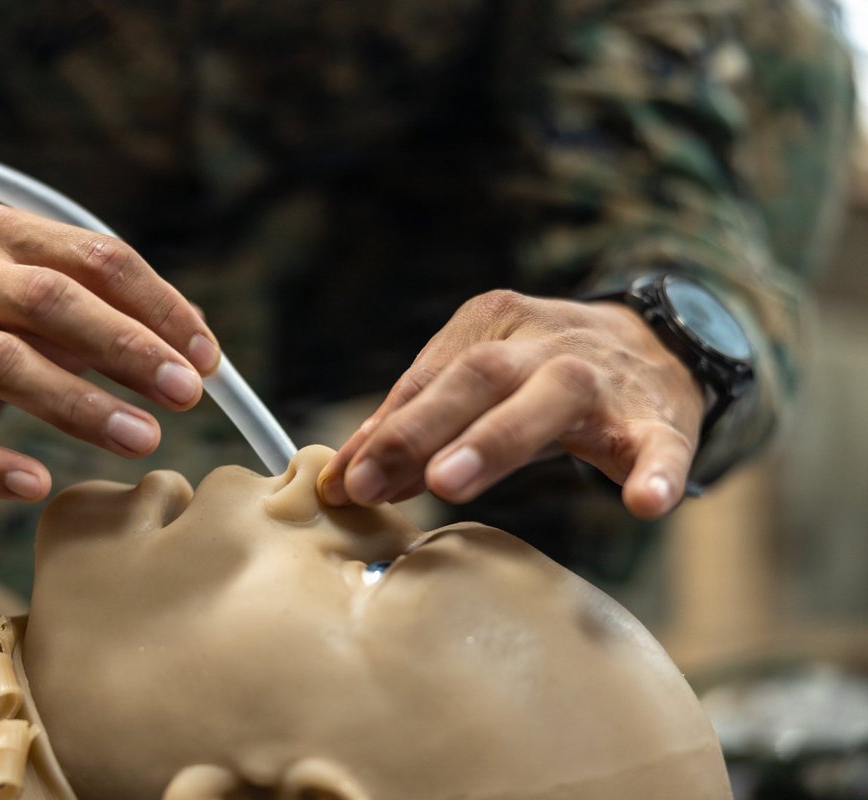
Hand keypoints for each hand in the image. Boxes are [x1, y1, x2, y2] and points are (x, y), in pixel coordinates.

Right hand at [0, 205, 219, 500]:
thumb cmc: (9, 320)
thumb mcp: (64, 298)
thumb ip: (129, 313)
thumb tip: (202, 353)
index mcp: (9, 233)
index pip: (99, 258)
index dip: (160, 307)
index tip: (207, 359)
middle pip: (51, 302)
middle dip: (127, 349)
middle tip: (186, 395)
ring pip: (5, 364)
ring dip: (81, 406)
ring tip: (143, 439)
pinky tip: (35, 484)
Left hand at [317, 290, 705, 518]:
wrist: (659, 345)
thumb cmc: (543, 374)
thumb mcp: (478, 383)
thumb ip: (418, 425)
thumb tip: (347, 480)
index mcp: (492, 323)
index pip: (427, 377)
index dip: (382, 431)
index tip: (344, 481)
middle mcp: (546, 343)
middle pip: (478, 375)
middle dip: (421, 427)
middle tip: (375, 481)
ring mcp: (605, 379)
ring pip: (553, 396)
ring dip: (494, 439)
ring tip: (446, 482)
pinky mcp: (659, 421)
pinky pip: (660, 446)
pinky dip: (653, 473)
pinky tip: (643, 503)